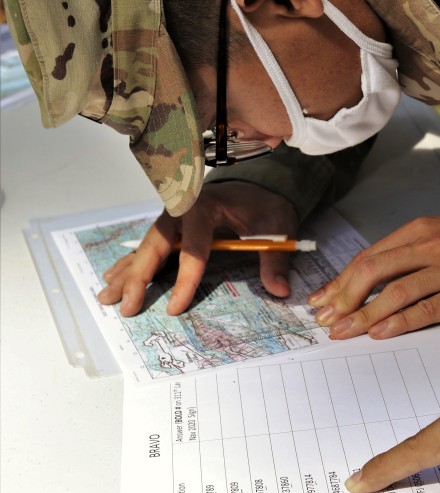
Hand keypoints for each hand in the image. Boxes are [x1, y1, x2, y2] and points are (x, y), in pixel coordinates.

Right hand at [97, 182, 297, 316]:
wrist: (260, 184)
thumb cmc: (265, 206)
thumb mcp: (277, 227)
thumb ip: (275, 258)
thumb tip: (280, 289)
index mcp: (206, 207)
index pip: (193, 247)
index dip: (184, 279)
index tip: (174, 308)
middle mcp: (182, 211)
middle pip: (156, 245)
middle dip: (139, 276)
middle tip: (126, 306)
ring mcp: (173, 218)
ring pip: (145, 247)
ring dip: (125, 272)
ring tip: (106, 297)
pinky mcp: (173, 227)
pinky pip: (148, 247)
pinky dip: (130, 263)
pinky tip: (112, 278)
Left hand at [309, 210, 439, 339]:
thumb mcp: (439, 231)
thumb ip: (406, 251)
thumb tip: (366, 277)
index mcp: (419, 230)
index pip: (369, 257)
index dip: (341, 281)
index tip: (321, 300)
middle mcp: (431, 246)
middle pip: (374, 272)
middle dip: (344, 298)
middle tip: (326, 319)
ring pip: (396, 293)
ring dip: (364, 315)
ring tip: (343, 331)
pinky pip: (428, 310)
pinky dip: (399, 322)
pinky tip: (379, 332)